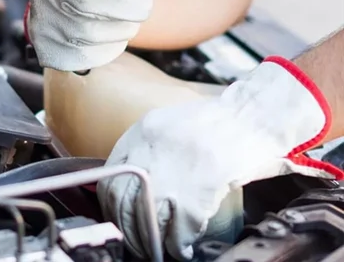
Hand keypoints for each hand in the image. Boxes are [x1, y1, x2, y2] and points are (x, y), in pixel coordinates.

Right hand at [24, 0, 152, 70]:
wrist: (51, 2)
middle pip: (87, 2)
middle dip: (128, 7)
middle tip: (145, 5)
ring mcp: (45, 20)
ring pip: (91, 32)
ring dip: (123, 28)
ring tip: (132, 20)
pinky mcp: (50, 49)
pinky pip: (87, 55)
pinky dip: (110, 47)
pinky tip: (114, 35)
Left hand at [97, 56, 343, 260]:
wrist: (252, 115)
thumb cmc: (218, 121)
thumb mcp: (172, 123)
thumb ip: (151, 145)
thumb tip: (139, 177)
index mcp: (142, 132)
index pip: (111, 175)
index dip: (112, 202)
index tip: (119, 216)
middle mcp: (150, 152)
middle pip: (122, 202)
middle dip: (128, 228)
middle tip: (138, 242)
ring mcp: (173, 173)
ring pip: (147, 221)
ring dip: (150, 243)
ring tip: (158, 250)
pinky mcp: (198, 193)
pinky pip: (179, 231)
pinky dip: (179, 246)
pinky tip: (184, 249)